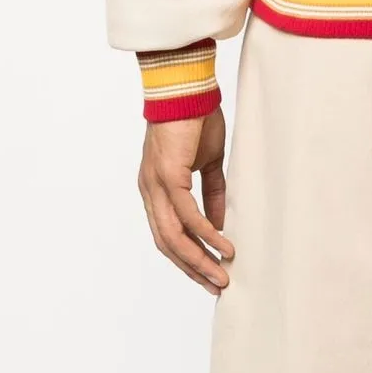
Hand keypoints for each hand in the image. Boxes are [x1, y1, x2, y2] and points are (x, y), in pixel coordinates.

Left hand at [138, 108, 234, 294]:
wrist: (187, 87)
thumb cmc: (196, 118)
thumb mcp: (207, 162)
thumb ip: (211, 193)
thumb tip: (218, 225)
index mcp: (156, 189)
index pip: (167, 234)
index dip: (187, 257)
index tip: (208, 273)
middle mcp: (150, 192)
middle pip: (167, 244)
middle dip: (193, 268)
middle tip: (217, 285)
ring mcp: (156, 186)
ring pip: (172, 236)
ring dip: (198, 258)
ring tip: (222, 274)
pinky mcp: (168, 177)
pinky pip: (185, 215)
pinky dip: (204, 232)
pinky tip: (222, 243)